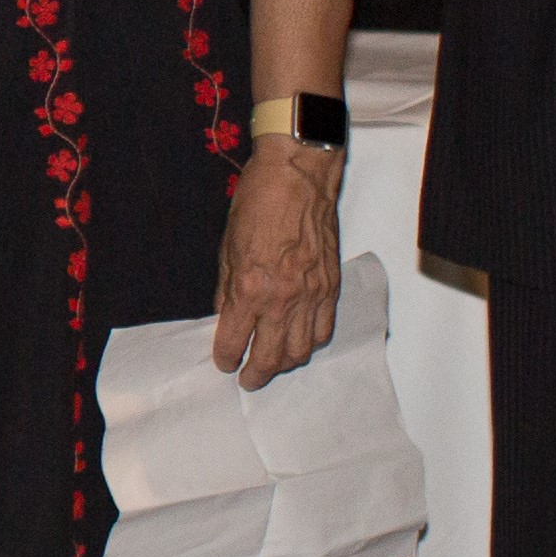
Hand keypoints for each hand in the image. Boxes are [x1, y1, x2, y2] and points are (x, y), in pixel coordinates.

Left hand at [208, 140, 342, 388]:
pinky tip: (299, 341)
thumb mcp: (226, 247)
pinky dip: (311, 342)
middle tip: (247, 379)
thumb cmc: (257, 204)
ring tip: (271, 363)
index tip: (223, 362)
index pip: (235, 340)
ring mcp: (312, 295)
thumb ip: (226, 289)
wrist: (298, 177)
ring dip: (284, 363)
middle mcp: (283, 298)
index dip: (226, 357)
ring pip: (302, 350)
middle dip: (256, 374)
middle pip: (271, 357)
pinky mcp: (332, 287)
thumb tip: (226, 317)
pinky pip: (324, 330)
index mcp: (250, 288)